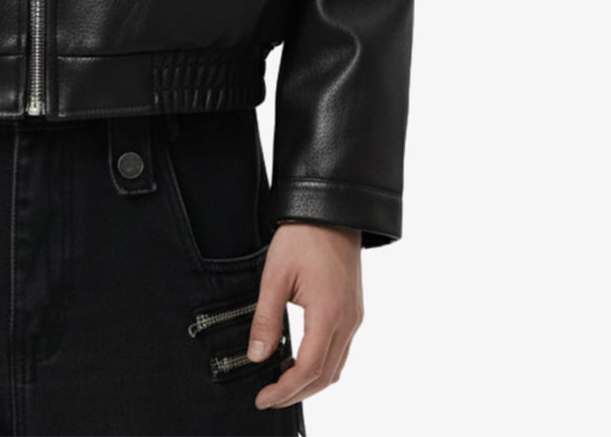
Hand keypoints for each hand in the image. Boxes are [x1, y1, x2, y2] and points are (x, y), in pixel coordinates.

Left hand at [248, 221, 362, 411]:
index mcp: (329, 314)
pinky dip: (322, 365)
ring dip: (310, 382)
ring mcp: (354, 317)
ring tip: (281, 383)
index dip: (285, 390)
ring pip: (336, 367)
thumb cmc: (303, 237)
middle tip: (269, 398)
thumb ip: (266, 319)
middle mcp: (348, 321)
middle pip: (325, 376)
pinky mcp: (353, 311)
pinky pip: (341, 350)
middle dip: (297, 393)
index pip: (308, 370)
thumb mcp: (275, 276)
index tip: (264, 398)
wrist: (331, 211)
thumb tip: (256, 356)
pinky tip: (300, 361)